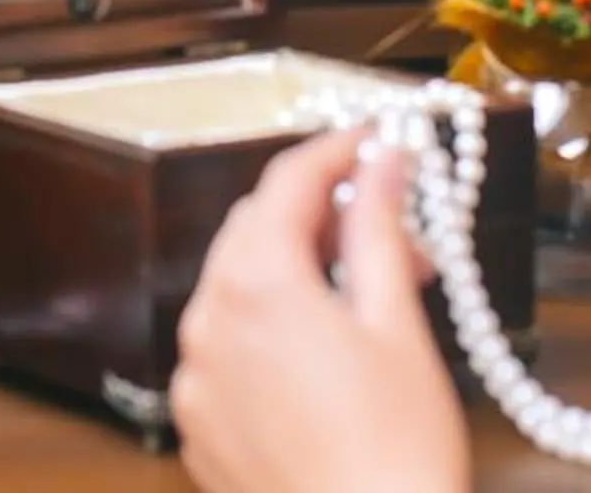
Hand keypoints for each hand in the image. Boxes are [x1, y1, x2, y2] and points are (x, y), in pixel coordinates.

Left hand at [169, 126, 470, 492]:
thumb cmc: (395, 448)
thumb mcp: (396, 323)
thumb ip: (378, 230)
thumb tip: (382, 163)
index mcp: (256, 284)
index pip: (288, 183)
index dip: (335, 151)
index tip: (373, 143)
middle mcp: (208, 323)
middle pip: (254, 231)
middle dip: (319, 216)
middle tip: (387, 226)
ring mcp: (195, 380)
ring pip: (235, 290)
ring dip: (292, 272)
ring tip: (364, 295)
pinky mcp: (198, 428)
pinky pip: (225, 351)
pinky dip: (267, 332)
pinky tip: (322, 355)